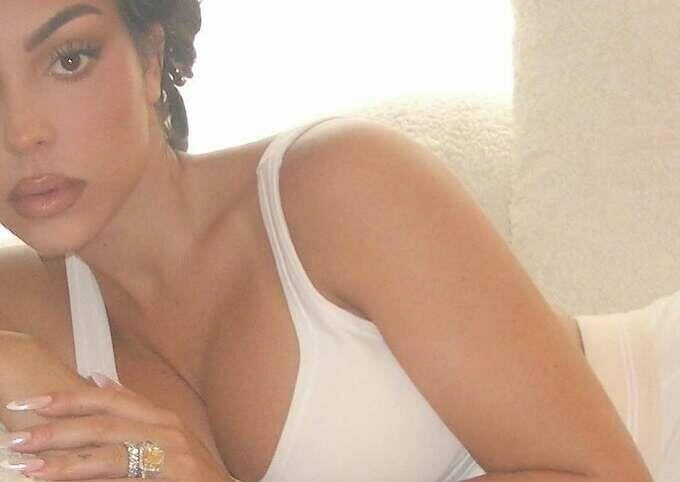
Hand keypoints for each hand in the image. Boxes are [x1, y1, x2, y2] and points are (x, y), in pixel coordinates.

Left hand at [2, 373, 228, 480]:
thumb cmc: (190, 471)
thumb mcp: (165, 433)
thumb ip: (133, 406)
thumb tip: (98, 378)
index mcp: (162, 417)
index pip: (110, 399)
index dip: (70, 399)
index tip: (33, 402)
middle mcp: (168, 431)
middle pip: (105, 424)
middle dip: (58, 431)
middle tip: (19, 439)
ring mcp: (172, 456)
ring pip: (109, 453)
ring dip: (64, 461)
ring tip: (29, 467)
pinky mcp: (173, 478)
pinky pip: (123, 479)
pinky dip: (91, 481)